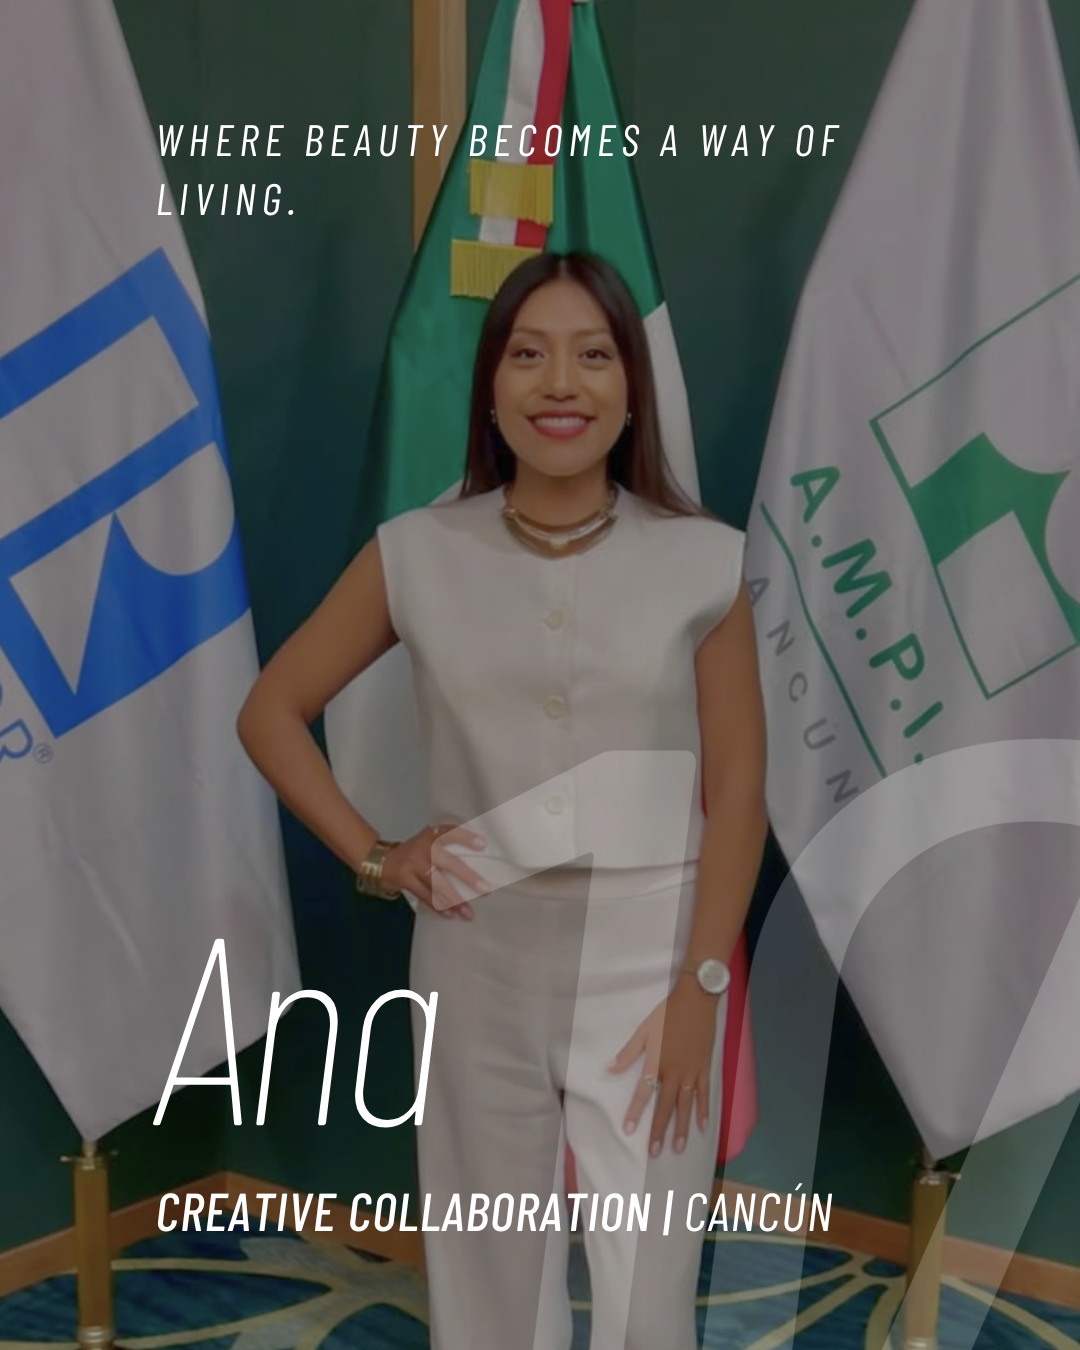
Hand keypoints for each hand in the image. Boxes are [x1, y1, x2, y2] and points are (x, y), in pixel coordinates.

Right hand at [381, 823, 486, 919]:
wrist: (382, 859)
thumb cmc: (414, 851)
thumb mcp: (428, 841)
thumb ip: (447, 847)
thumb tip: (479, 861)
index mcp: (432, 835)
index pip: (450, 832)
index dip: (466, 838)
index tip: (483, 845)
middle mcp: (423, 848)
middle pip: (448, 862)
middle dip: (467, 877)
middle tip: (485, 889)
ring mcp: (413, 864)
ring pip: (437, 884)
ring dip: (454, 900)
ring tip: (468, 913)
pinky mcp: (405, 879)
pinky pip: (425, 896)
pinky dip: (438, 907)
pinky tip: (451, 915)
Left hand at [607, 980, 718, 1154]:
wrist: (696, 1001)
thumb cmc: (667, 1014)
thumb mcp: (644, 1030)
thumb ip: (628, 1052)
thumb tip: (609, 1069)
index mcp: (657, 1062)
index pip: (644, 1092)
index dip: (636, 1111)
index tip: (629, 1130)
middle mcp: (674, 1072)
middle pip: (666, 1105)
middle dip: (660, 1130)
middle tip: (655, 1152)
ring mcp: (692, 1072)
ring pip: (686, 1105)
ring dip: (681, 1127)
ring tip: (678, 1148)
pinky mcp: (705, 1068)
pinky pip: (704, 1094)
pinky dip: (703, 1110)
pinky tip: (701, 1126)